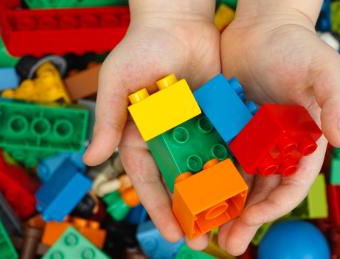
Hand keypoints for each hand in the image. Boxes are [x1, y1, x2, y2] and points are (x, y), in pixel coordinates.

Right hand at [83, 3, 218, 249]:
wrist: (178, 21)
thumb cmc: (142, 47)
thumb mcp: (118, 82)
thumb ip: (107, 120)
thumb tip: (91, 160)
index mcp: (141, 135)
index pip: (148, 180)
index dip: (159, 208)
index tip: (173, 234)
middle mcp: (168, 138)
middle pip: (180, 182)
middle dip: (190, 211)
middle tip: (204, 240)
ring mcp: (195, 129)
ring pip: (206, 169)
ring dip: (216, 195)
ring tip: (230, 222)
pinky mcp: (217, 117)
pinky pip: (226, 145)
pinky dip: (234, 165)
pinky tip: (248, 187)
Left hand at [218, 5, 339, 254]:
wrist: (264, 26)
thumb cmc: (299, 46)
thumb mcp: (325, 69)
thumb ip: (336, 102)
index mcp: (304, 142)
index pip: (293, 184)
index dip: (274, 205)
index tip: (251, 218)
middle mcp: (278, 147)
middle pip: (263, 192)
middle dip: (247, 219)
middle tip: (228, 244)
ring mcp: (253, 140)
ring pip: (239, 182)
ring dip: (226, 208)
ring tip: (207, 231)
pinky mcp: (231, 128)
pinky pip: (220, 157)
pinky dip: (211, 178)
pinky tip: (195, 194)